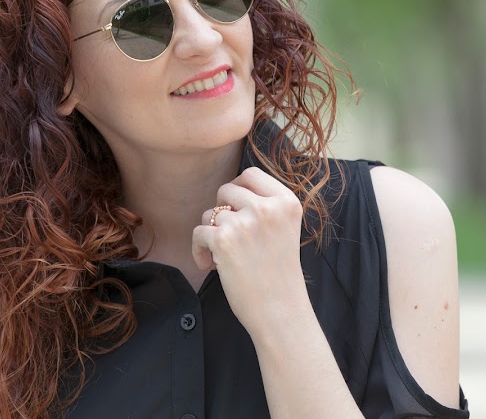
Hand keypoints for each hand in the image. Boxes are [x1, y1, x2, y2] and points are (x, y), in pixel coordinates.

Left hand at [192, 167, 308, 333]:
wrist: (280, 311)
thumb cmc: (279, 274)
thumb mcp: (285, 228)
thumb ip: (265, 206)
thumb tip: (229, 190)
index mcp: (287, 202)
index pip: (251, 174)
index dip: (238, 189)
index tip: (236, 210)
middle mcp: (267, 207)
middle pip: (226, 190)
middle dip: (222, 213)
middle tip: (229, 236)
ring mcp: (245, 222)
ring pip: (210, 214)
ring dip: (211, 235)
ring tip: (223, 256)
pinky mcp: (224, 240)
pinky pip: (198, 233)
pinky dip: (199, 251)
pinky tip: (210, 265)